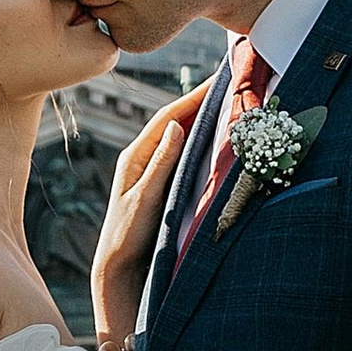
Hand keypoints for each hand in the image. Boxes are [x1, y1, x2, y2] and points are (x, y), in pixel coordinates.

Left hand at [92, 80, 209, 342]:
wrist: (118, 271)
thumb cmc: (127, 238)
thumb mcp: (144, 200)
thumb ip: (160, 164)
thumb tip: (176, 124)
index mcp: (135, 156)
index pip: (170, 116)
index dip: (195, 96)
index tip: (220, 79)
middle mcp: (143, 159)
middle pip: (178, 121)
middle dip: (204, 101)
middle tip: (233, 83)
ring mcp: (154, 172)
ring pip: (184, 138)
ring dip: (206, 120)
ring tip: (232, 103)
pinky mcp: (164, 186)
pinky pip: (186, 157)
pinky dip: (203, 144)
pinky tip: (221, 140)